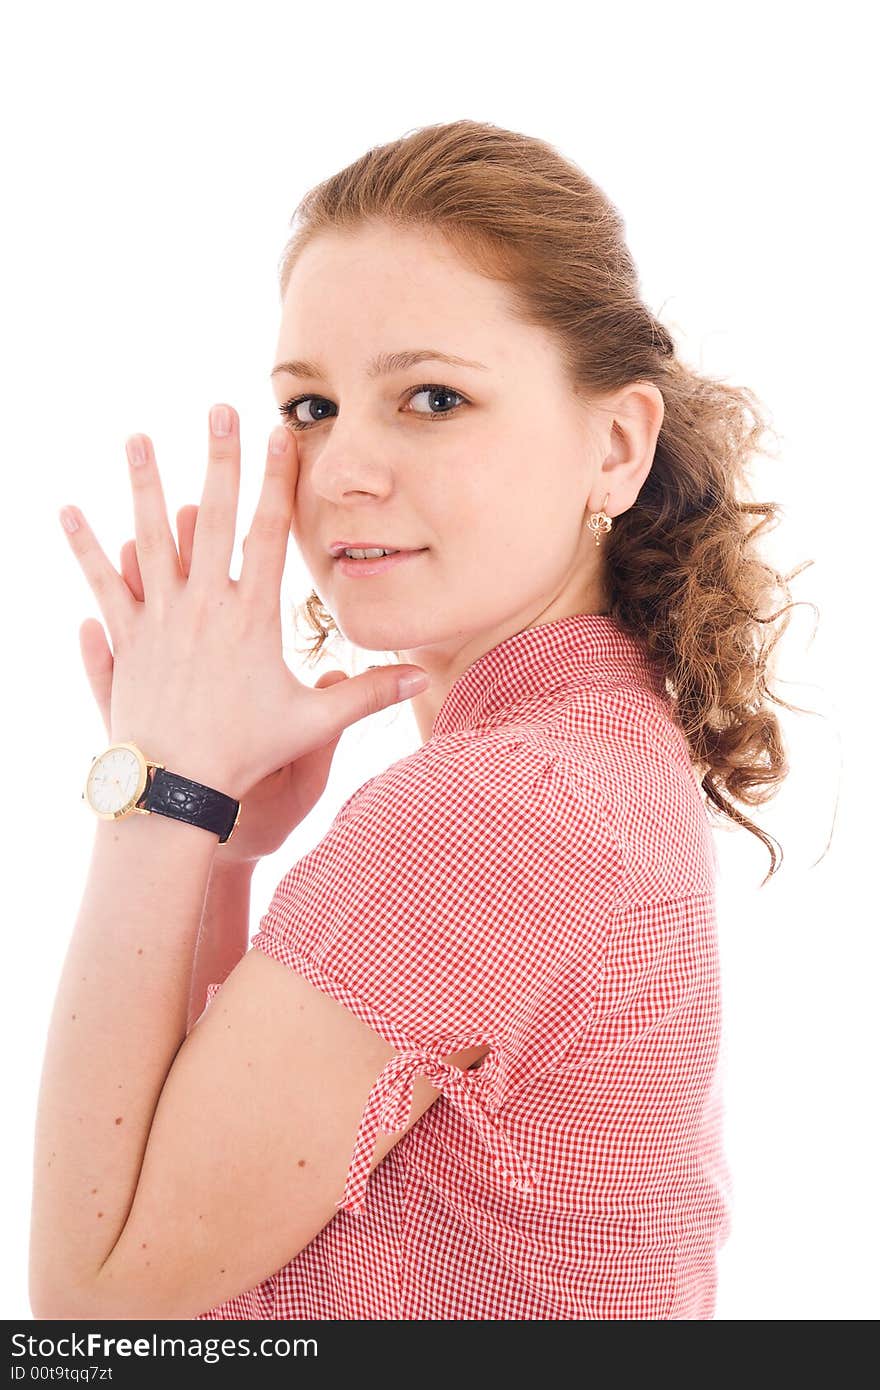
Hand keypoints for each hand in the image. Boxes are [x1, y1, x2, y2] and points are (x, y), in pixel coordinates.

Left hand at [59, 405, 429, 807]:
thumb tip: (420, 678)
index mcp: (251, 618)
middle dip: (218, 459)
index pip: (267, 534)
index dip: (276, 482)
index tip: (279, 437)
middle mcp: (203, 607)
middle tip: (218, 409)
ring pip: (149, 538)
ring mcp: (158, 619)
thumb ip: (365, 696)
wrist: (177, 787)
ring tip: (137, 438)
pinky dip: (84, 547)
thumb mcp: (312, 724)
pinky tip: (67, 511)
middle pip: (212, 517)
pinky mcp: (125, 639)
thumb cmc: (246, 755)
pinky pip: (101, 583)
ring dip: (144, 485)